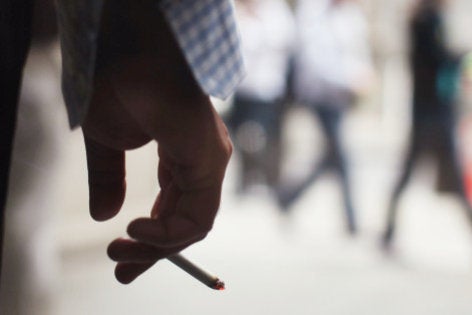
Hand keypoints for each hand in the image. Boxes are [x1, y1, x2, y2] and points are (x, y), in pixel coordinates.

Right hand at [82, 52, 231, 283]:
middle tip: (121, 271)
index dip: (152, 237)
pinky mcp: (211, 160)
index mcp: (183, 155)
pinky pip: (198, 215)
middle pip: (186, 222)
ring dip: (157, 248)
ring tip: (119, 252)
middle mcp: (202, 161)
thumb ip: (109, 180)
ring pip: (193, 225)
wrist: (125, 54)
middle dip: (154, 252)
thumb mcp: (106, 143)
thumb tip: (105, 216)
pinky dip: (168, 234)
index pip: (175, 208)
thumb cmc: (119, 85)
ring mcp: (210, 161)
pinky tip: (135, 232)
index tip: (121, 256)